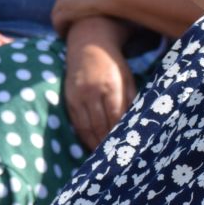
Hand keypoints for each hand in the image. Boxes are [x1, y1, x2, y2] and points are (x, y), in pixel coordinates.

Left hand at [50, 0, 112, 34]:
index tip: (78, 11)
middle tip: (69, 24)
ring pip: (57, 12)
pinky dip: (60, 28)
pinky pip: (58, 21)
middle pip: (62, 0)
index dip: (74, 1)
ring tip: (66, 34)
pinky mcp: (66, 10)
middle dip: (64, 12)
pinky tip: (65, 36)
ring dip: (61, 22)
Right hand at [64, 33, 134, 150]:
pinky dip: (84, 136)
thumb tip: (135, 125)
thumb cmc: (113, 63)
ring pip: (87, 127)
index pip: (116, 117)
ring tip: (104, 158)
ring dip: (95, 144)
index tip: (127, 149)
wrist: (87, 44)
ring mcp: (78, 95)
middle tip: (116, 160)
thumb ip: (131, 100)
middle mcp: (92, 91)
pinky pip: (76, 123)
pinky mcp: (69, 98)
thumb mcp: (128, 78)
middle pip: (100, 125)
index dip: (120, 135)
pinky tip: (91, 145)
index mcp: (111, 86)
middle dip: (108, 144)